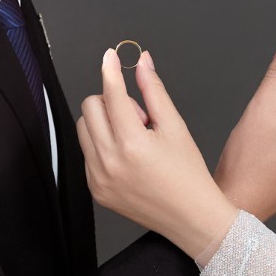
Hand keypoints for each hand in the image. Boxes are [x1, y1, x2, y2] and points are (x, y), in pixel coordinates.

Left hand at [77, 50, 238, 263]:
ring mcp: (98, 178)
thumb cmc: (189, 176)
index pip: (112, 94)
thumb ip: (154, 91)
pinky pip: (87, 153)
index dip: (111, 70)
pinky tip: (128, 157)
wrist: (191, 218)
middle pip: (90, 107)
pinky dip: (103, 145)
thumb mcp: (176, 127)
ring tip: (134, 139)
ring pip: (84, 129)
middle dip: (112, 102)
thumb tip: (143, 63)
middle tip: (139, 118)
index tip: (110, 57)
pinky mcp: (95, 189)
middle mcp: (109, 162)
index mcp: (132, 144)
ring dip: (104, 123)